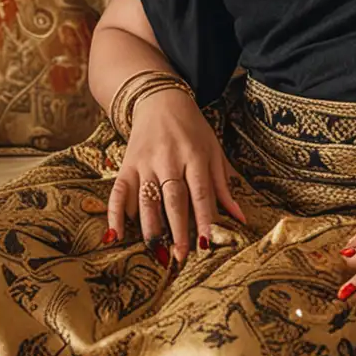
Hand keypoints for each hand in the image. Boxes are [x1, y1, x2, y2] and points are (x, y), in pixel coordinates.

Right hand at [107, 92, 246, 262]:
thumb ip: (224, 186)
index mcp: (195, 156)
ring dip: (151, 228)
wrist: (160, 99)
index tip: (205, 244)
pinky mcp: (126, 165)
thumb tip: (241, 218)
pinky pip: (118, 192)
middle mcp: (169, 159)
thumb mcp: (214, 151)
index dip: (203, 219)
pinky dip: (114, 214)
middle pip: (173, 198)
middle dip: (177, 230)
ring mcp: (145, 162)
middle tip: (181, 256)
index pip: (200, 193)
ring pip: (146, 200)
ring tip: (157, 253)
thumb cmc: (193, 129)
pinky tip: (114, 236)